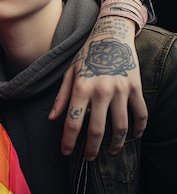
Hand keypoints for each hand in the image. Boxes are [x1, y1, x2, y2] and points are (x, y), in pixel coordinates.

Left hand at [49, 16, 147, 159]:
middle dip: (91, 148)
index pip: (73, 121)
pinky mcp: (135, 87)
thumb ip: (62, 97)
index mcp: (82, 87)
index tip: (66, 152)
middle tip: (88, 158)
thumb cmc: (87, 55)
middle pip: (97, 129)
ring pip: (120, 126)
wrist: (111, 35)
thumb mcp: (70, 73)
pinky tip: (133, 137)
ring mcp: (121, 89)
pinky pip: (140, 113)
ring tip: (109, 152)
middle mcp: (101, 90)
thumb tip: (52, 118)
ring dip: (115, 143)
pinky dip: (139, 128)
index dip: (69, 140)